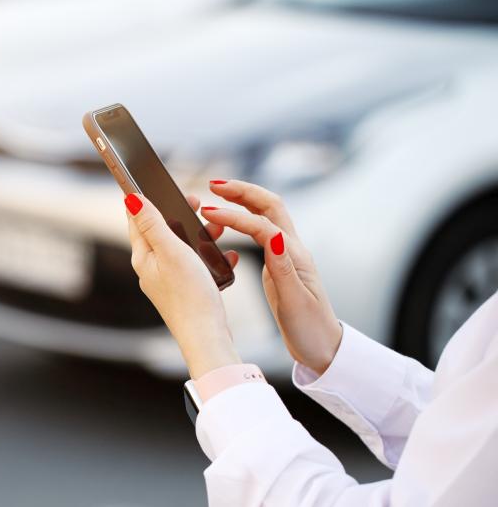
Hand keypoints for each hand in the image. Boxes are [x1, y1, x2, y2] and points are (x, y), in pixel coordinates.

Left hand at [125, 193, 240, 378]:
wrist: (207, 336)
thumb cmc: (189, 295)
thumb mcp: (171, 252)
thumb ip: (152, 224)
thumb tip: (131, 198)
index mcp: (143, 257)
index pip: (137, 219)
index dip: (146, 198)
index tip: (152, 180)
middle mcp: (151, 268)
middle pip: (161, 231)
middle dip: (179, 214)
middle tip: (196, 201)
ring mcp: (168, 280)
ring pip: (182, 246)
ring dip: (199, 233)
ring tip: (217, 228)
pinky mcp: (185, 290)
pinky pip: (195, 264)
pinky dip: (209, 255)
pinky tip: (225, 256)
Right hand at [201, 180, 341, 373]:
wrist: (323, 348)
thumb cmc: (310, 329)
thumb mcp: (294, 301)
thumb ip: (282, 268)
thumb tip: (271, 236)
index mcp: (294, 257)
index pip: (262, 225)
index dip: (235, 216)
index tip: (208, 212)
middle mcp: (291, 250)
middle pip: (268, 206)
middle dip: (242, 191)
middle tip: (214, 184)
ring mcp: (285, 255)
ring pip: (264, 215)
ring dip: (242, 200)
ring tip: (216, 195)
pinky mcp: (278, 263)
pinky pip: (260, 231)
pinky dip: (243, 219)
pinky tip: (228, 222)